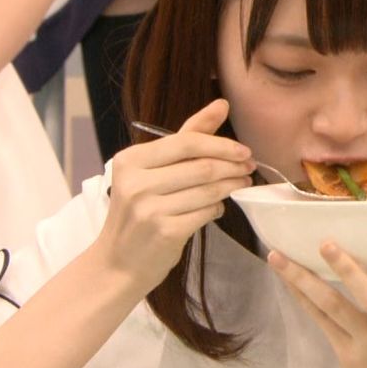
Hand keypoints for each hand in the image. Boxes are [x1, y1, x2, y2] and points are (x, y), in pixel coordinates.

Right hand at [93, 99, 254, 291]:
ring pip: (208, 190)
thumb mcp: (152, 171)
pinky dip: (218, 208)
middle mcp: (136, 182)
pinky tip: (218, 207)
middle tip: (249, 167)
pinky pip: (206, 212)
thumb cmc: (139, 212)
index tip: (243, 150)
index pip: (187, 142)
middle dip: (233, 166)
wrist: (117, 263)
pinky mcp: (165, 232)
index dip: (222, 144)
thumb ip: (187, 136)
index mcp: (130, 160)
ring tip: (241, 184)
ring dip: (232, 186)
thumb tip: (221, 104)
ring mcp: (149, 209)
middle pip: (202, 166)